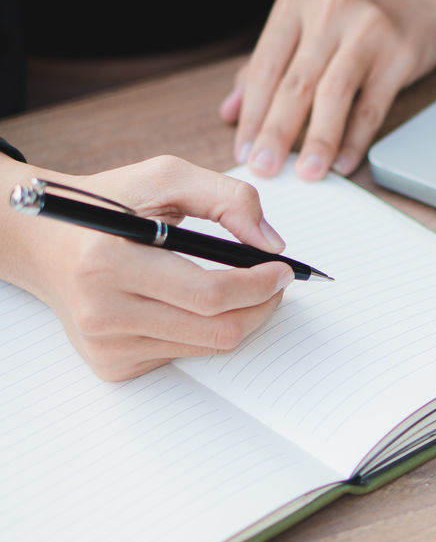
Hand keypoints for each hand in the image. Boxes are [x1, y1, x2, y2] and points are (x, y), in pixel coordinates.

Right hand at [0, 155, 292, 380]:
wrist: (45, 243)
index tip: (284, 270)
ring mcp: (104, 344)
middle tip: (276, 282)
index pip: (209, 292)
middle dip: (261, 306)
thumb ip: (227, 198)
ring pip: (206, 347)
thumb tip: (271, 243)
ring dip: (240, 318)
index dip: (259, 285)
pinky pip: (184, 355)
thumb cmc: (109, 205)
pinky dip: (204, 330)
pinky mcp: (110, 364)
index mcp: (107, 262)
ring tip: (242, 288)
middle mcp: (101, 311)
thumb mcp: (164, 177)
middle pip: (216, 329)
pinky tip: (194, 305)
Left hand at [220, 0, 435, 180]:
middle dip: (276, 132)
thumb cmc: (357, 18)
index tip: (243, 152)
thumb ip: (269, 67)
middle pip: (296, 83)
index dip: (252, 114)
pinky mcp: (399, 55)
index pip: (266, 67)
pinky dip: (356, 138)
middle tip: (264, 169)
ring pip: (334, 95)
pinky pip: (372, 105)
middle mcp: (328, 12)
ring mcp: (366, 32)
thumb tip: (231, 113)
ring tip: (307, 173)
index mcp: (295, 4)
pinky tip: (344, 161)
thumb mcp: (308, 28)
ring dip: (317, 139)